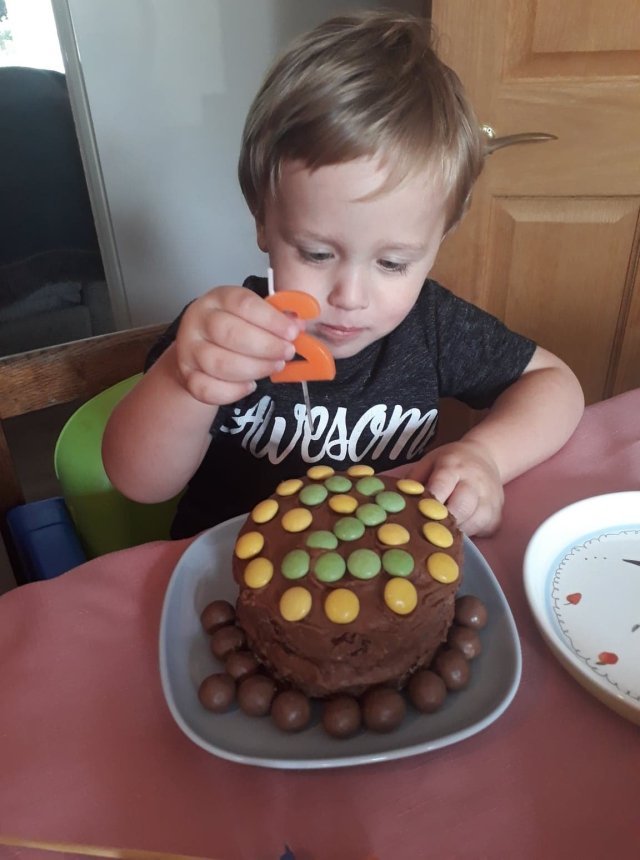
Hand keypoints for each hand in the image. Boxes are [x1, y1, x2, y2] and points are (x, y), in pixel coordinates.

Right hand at [174, 286, 301, 404]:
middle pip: (230, 334)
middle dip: (266, 347)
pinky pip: (207, 389)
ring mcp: (188, 350)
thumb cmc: (235, 326)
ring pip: (220, 364)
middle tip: (287, 353)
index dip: (271, 320)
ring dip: (254, 369)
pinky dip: (233, 391)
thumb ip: (276, 318)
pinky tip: (250, 385)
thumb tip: (299, 325)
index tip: (292, 333)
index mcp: (218, 298)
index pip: (243, 304)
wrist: (201, 347)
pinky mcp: (186, 376)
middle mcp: (198, 321)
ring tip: (275, 367)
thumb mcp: (254, 314)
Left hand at [406, 439, 503, 535]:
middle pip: (461, 507)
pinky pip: (485, 530)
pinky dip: (473, 534)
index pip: (442, 485)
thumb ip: (414, 481)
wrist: (486, 456)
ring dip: (457, 532)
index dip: (430, 502)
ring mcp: (490, 497)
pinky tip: (461, 530)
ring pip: (475, 522)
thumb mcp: (429, 462)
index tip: (418, 516)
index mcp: (452, 466)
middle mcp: (474, 481)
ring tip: (442, 535)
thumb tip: (396, 503)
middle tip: (428, 532)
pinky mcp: (498, 512)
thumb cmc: (450, 463)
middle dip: (444, 523)